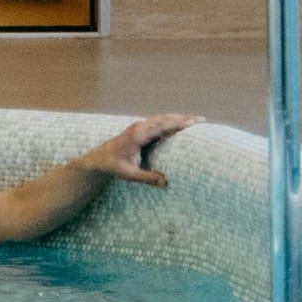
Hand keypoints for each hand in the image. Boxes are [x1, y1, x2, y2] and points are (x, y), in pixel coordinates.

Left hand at [80, 114, 201, 186]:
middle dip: (183, 118)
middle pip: (164, 118)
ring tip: (195, 120)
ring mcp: (139, 126)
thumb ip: (147, 178)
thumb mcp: (129, 175)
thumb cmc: (114, 166)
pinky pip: (158, 122)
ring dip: (178, 117)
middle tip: (201, 120)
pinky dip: (170, 121)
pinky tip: (181, 125)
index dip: (177, 123)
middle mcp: (139, 127)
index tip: (192, 122)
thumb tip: (165, 183)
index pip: (161, 126)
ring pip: (162, 118)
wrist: (99, 158)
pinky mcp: (140, 129)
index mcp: (138, 135)